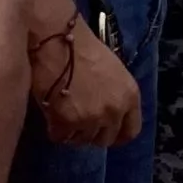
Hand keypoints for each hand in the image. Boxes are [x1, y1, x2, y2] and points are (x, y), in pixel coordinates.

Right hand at [38, 20, 140, 147]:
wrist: (59, 42)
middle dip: (91, 134)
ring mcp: (92, 118)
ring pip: (81, 140)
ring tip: (62, 113)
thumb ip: (115, 97)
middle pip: (105, 139)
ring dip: (71, 131)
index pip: (131, 131)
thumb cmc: (84, 50)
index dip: (117, 135)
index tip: (104, 134)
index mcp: (130, 96)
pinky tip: (51, 114)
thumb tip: (107, 115)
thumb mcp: (114, 74)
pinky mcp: (68, 122)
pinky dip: (54, 129)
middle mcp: (115, 110)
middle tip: (77, 122)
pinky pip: (60, 137)